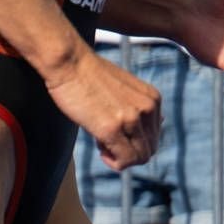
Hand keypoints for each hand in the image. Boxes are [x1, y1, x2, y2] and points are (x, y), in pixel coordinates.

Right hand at [46, 47, 163, 168]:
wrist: (69, 62)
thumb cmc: (88, 75)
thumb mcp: (122, 89)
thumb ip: (136, 107)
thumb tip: (146, 128)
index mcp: (153, 99)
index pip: (154, 136)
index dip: (133, 142)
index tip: (113, 135)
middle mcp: (148, 109)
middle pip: (149, 150)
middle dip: (128, 152)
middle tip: (105, 142)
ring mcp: (131, 119)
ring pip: (140, 158)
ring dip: (121, 158)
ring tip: (101, 144)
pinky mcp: (111, 128)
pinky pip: (125, 160)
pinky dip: (114, 162)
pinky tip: (99, 149)